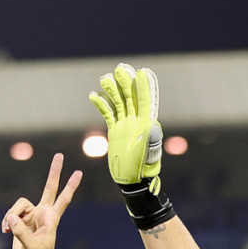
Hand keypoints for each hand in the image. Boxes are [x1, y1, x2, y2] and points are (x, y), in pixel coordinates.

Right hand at [0, 154, 81, 248]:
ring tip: (7, 229)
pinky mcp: (20, 221)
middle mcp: (43, 214)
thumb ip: (20, 232)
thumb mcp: (31, 248)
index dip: (70, 186)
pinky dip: (6, 221)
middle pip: (49, 188)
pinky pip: (10, 214)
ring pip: (18, 205)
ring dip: (10, 215)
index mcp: (51, 219)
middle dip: (54, 173)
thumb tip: (11, 218)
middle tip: (60, 155)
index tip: (79, 173)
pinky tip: (4, 231)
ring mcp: (31, 217)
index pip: (63, 199)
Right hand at [89, 63, 161, 185]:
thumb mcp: (149, 156)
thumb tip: (153, 125)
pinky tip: (93, 95)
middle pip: (131, 98)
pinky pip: (108, 114)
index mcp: (146, 125)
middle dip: (126, 83)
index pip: (145, 102)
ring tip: (105, 78)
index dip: (144, 87)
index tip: (142, 72)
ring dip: (112, 90)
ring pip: (118, 103)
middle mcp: (136, 122)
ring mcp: (125, 125)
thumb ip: (151, 140)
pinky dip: (102, 105)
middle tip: (121, 69)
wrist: (132, 179)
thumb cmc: (144, 169)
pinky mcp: (115, 131)